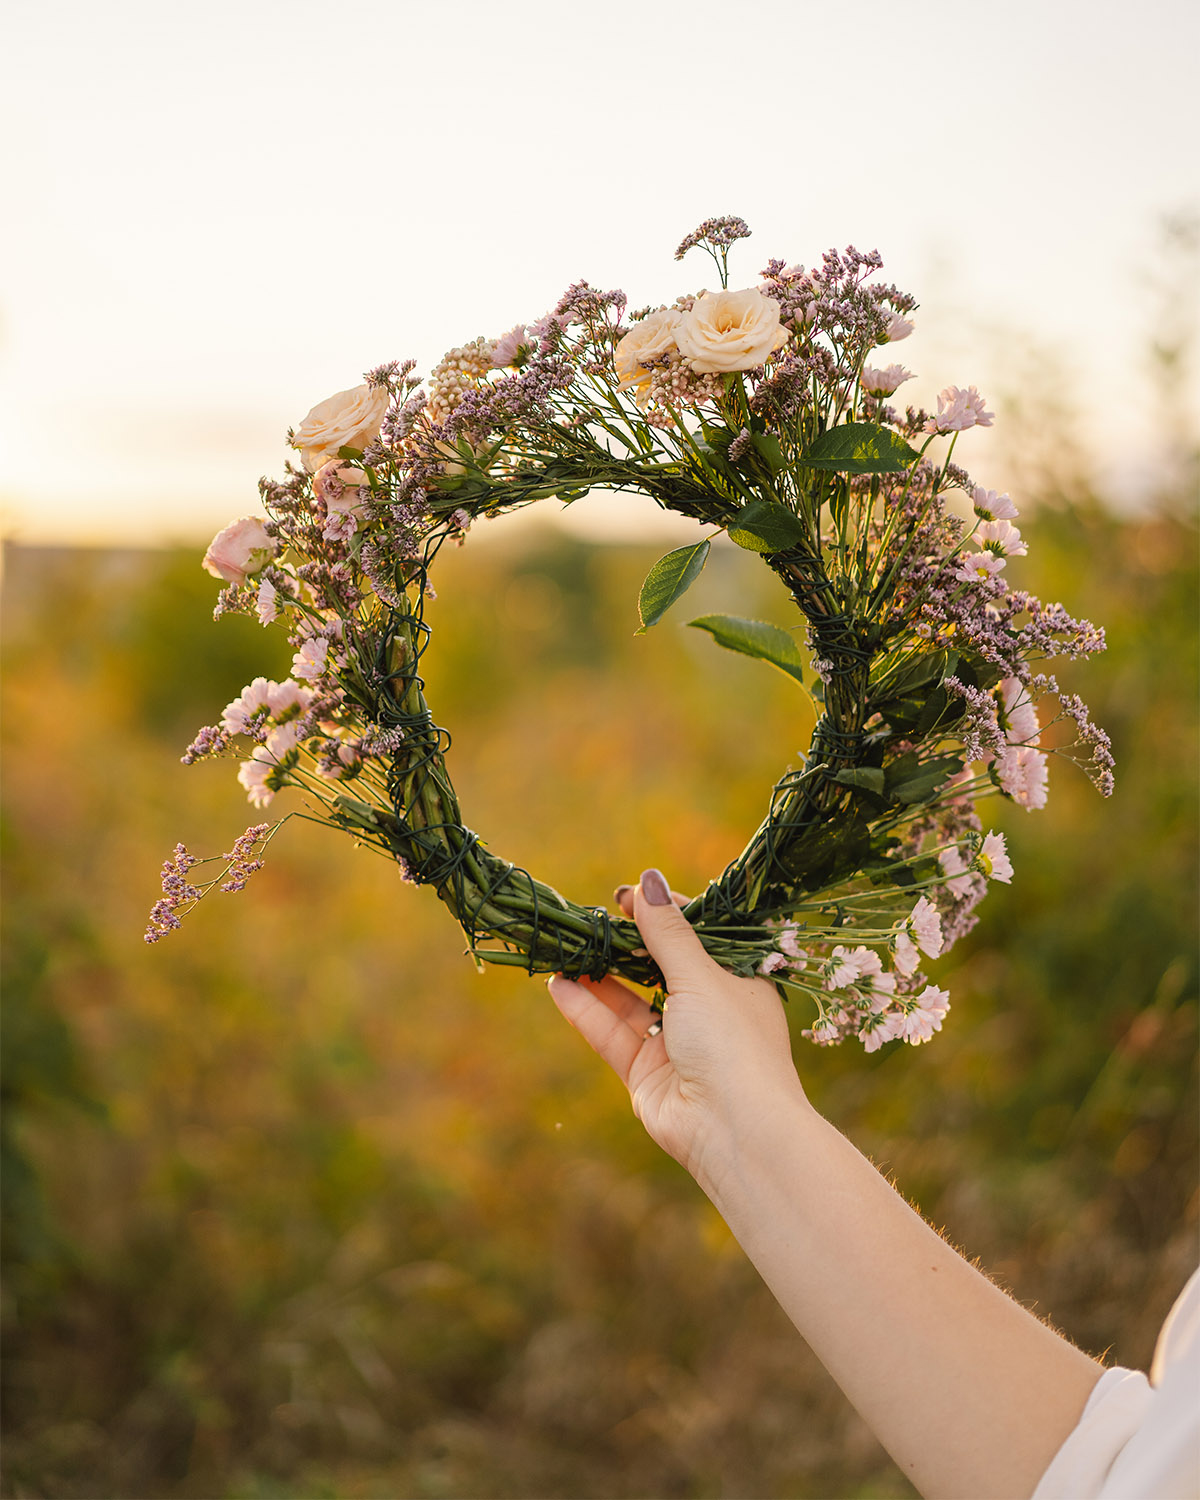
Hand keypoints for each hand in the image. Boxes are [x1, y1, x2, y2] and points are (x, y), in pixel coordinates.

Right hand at [547, 867, 810, 1191]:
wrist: (736, 1132)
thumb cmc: (733, 1043)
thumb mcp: (701, 976)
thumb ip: (667, 933)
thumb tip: (647, 880)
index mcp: (738, 982)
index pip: (700, 937)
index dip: (665, 915)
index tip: (630, 896)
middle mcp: (709, 1012)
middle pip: (659, 968)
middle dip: (625, 944)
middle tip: (592, 917)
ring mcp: (677, 1045)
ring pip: (630, 1001)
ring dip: (599, 975)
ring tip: (564, 948)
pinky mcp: (647, 1075)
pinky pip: (612, 1034)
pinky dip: (586, 1010)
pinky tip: (560, 984)